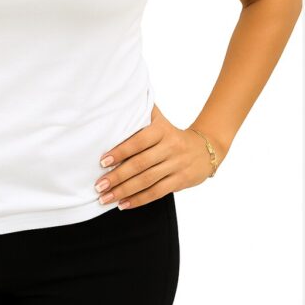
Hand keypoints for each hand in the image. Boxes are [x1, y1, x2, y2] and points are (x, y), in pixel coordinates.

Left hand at [94, 104, 220, 209]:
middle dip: (117, 176)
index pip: (139, 141)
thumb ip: (142, 112)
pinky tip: (123, 205)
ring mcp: (176, 165)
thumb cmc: (172, 134)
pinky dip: (139, 200)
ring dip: (124, 191)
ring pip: (147, 180)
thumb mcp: (160, 120)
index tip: (102, 161)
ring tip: (106, 197)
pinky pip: (157, 192)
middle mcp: (170, 147)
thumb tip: (120, 99)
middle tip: (99, 185)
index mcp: (162, 130)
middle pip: (140, 164)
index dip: (120, 151)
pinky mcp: (180, 181)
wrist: (205, 149)